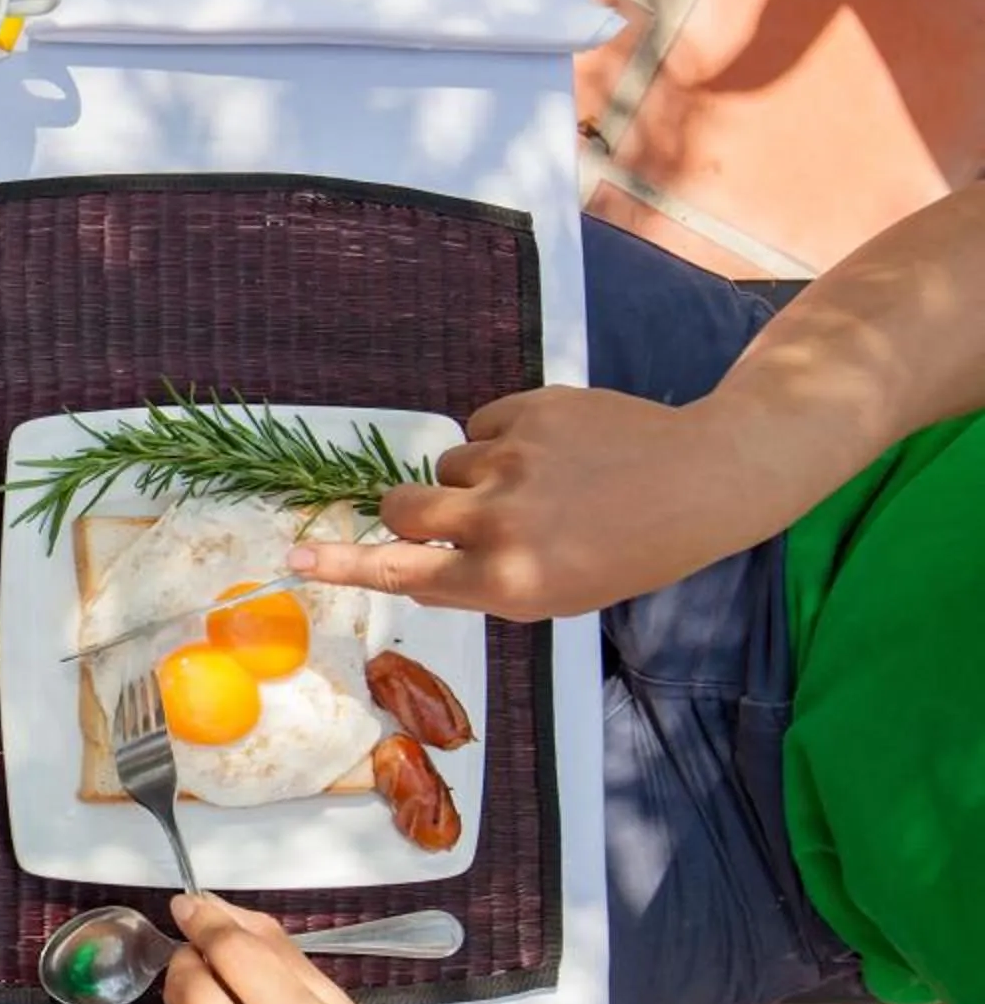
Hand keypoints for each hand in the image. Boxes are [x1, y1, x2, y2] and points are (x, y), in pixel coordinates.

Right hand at [283, 386, 797, 621]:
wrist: (707, 479)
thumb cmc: (630, 551)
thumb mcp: (556, 593)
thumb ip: (483, 582)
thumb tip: (417, 563)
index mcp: (508, 581)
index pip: (402, 573)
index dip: (343, 563)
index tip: (294, 556)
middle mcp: (501, 523)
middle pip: (402, 507)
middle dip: (410, 510)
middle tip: (451, 513)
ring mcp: (514, 461)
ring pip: (447, 463)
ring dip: (474, 474)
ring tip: (541, 482)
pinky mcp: (531, 410)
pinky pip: (484, 425)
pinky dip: (507, 438)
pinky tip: (559, 452)